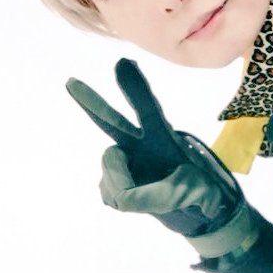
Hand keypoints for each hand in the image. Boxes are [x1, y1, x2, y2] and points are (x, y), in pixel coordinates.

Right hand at [67, 59, 254, 245]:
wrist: (197, 209)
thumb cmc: (200, 192)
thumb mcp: (188, 193)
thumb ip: (153, 196)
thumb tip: (121, 199)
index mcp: (164, 137)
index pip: (149, 110)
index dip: (137, 89)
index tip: (123, 63)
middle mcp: (142, 144)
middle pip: (113, 122)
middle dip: (92, 103)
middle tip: (71, 82)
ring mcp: (127, 160)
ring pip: (112, 175)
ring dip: (128, 188)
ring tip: (154, 195)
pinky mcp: (118, 180)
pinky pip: (110, 193)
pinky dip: (124, 200)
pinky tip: (141, 198)